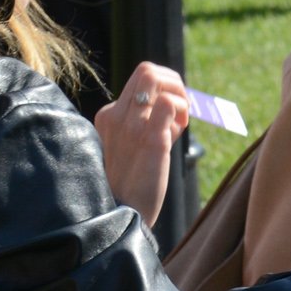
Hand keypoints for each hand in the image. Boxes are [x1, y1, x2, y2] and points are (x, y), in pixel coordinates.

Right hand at [92, 61, 192, 227]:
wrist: (121, 220)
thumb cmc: (129, 187)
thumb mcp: (127, 148)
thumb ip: (141, 123)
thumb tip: (170, 103)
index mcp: (108, 117)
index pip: (141, 76)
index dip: (165, 87)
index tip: (171, 112)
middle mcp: (116, 117)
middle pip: (148, 70)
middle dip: (175, 83)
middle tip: (181, 113)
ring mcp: (132, 128)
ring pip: (157, 80)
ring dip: (179, 97)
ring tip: (178, 125)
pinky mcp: (150, 142)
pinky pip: (168, 105)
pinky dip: (181, 113)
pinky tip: (176, 135)